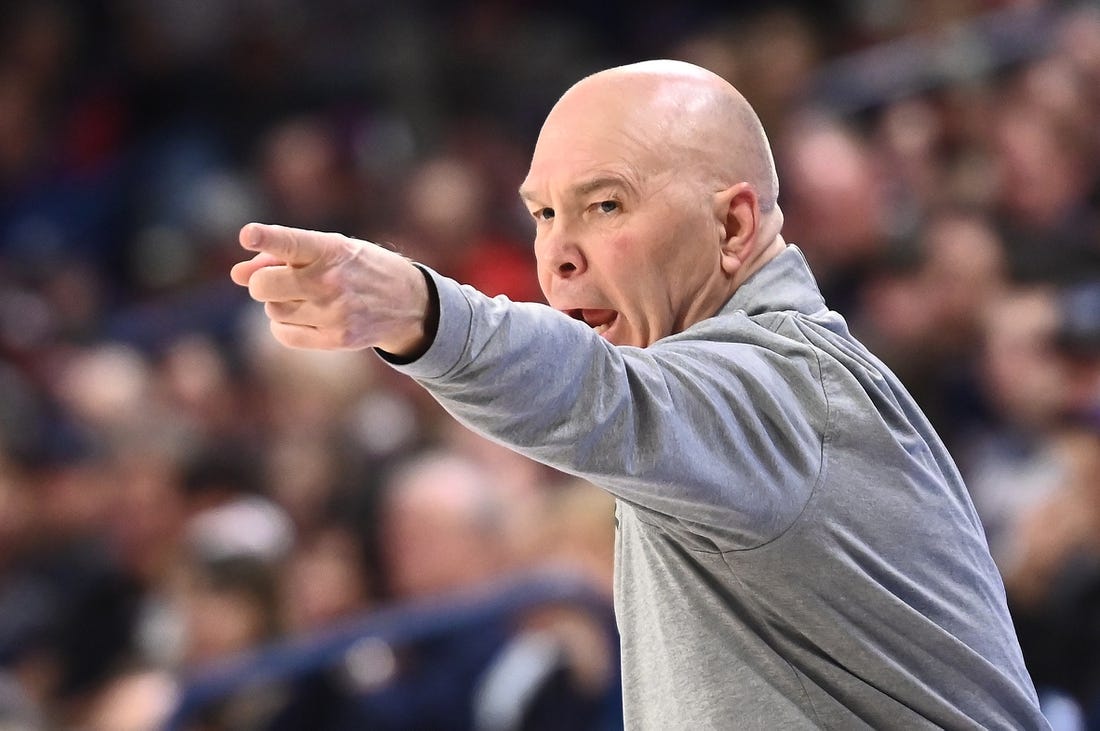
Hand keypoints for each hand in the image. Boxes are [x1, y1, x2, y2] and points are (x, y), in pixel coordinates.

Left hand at [230, 223, 431, 354]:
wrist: (408, 302)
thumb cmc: (357, 268)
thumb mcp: (329, 249)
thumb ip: (280, 255)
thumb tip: (235, 275)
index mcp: (332, 249)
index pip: (291, 242)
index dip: (267, 237)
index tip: (248, 235)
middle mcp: (332, 281)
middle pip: (264, 286)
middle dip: (263, 282)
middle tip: (280, 279)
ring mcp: (334, 313)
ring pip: (272, 311)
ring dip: (277, 303)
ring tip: (303, 297)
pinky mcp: (336, 339)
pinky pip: (283, 334)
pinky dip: (284, 325)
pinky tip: (304, 315)